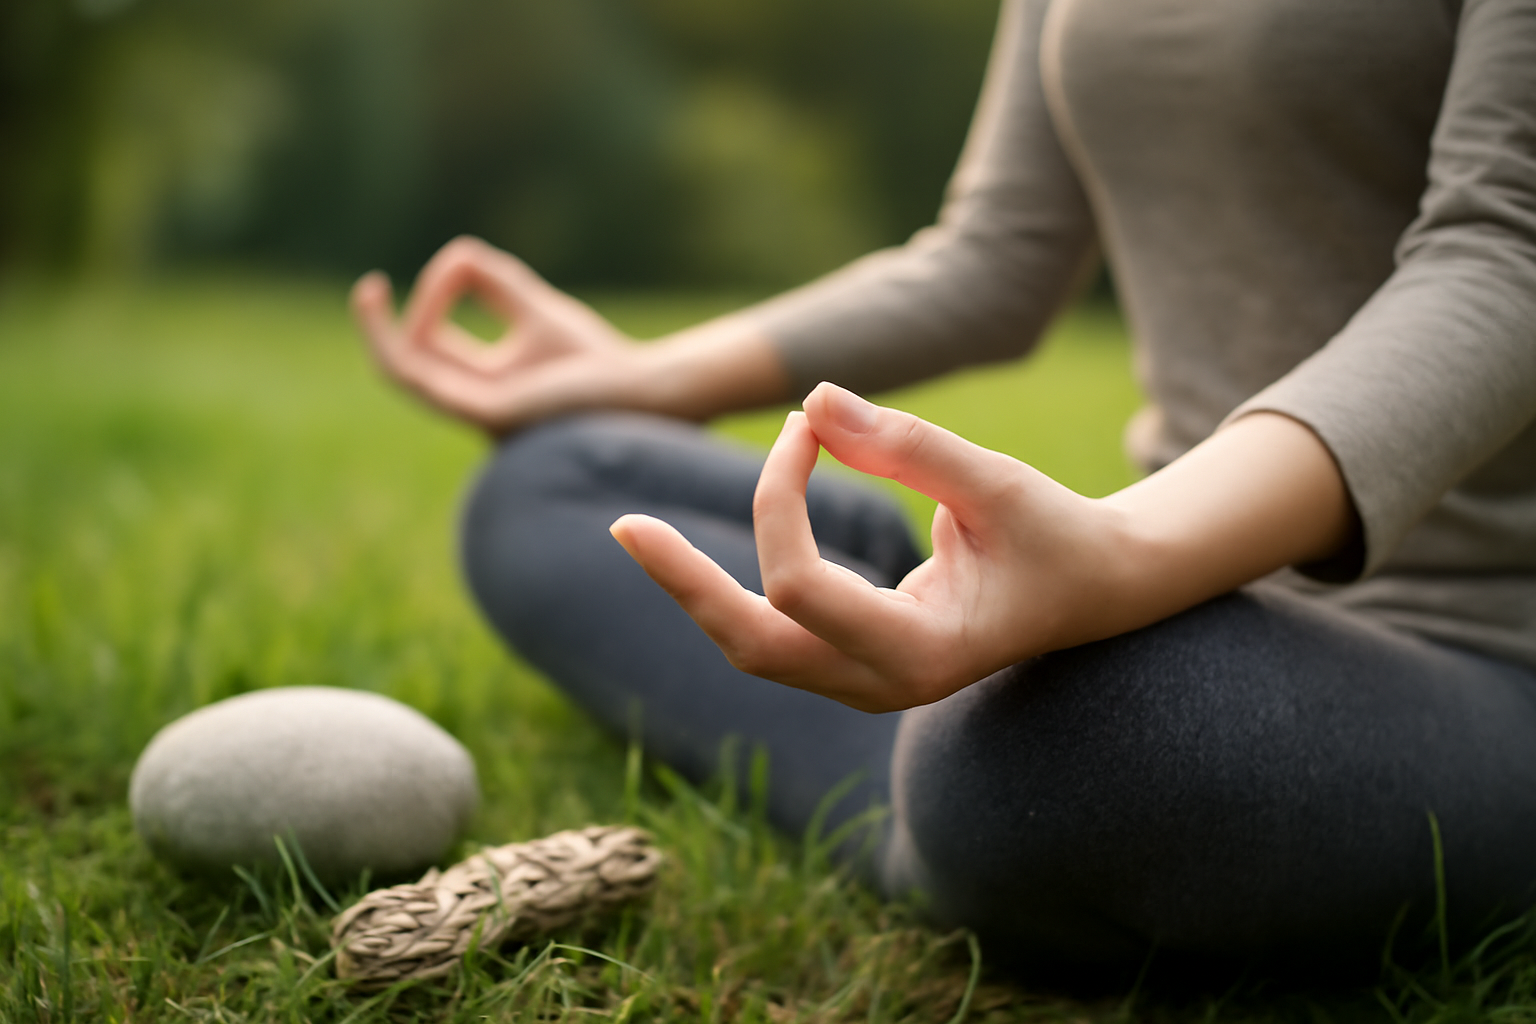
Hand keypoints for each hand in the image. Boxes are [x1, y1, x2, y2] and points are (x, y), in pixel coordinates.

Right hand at [351, 236, 640, 434]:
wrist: (642, 391)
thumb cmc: (597, 361)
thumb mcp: (533, 309)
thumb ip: (494, 282)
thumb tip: (457, 255)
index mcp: (484, 388)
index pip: (429, 355)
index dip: (415, 313)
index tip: (444, 269)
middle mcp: (473, 405)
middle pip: (403, 368)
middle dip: (377, 330)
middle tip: (366, 288)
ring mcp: (477, 414)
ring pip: (404, 378)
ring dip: (380, 335)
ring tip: (367, 294)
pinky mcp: (490, 413)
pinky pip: (429, 380)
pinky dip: (418, 337)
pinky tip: (418, 311)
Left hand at [610, 383, 1355, 712]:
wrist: (1096, 591)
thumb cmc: (1057, 536)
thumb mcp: (997, 485)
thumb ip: (910, 444)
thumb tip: (815, 397)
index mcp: (922, 655)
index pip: (800, 586)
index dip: (780, 498)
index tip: (804, 426)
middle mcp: (883, 685)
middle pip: (751, 646)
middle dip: (685, 583)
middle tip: (623, 526)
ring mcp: (864, 684)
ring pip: (752, 648)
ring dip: (697, 588)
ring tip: (639, 534)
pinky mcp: (855, 665)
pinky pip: (774, 631)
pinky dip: (733, 583)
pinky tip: (693, 547)